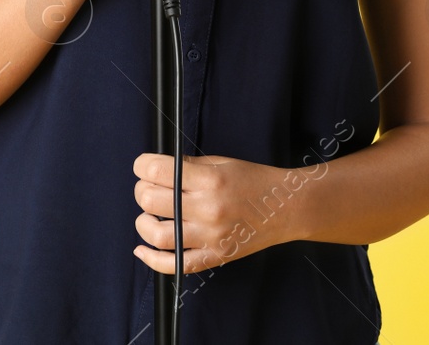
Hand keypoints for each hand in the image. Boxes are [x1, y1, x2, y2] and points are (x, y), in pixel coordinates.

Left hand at [131, 152, 307, 273]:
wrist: (286, 208)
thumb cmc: (253, 181)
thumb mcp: (219, 163)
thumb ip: (186, 167)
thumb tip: (153, 169)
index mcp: (209, 180)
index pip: (157, 171)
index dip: (141, 165)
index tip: (142, 166)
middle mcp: (208, 209)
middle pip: (151, 201)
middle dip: (142, 190)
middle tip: (148, 188)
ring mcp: (211, 237)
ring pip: (157, 234)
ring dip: (143, 223)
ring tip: (148, 215)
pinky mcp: (216, 256)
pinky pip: (177, 265)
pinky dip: (153, 260)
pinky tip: (141, 249)